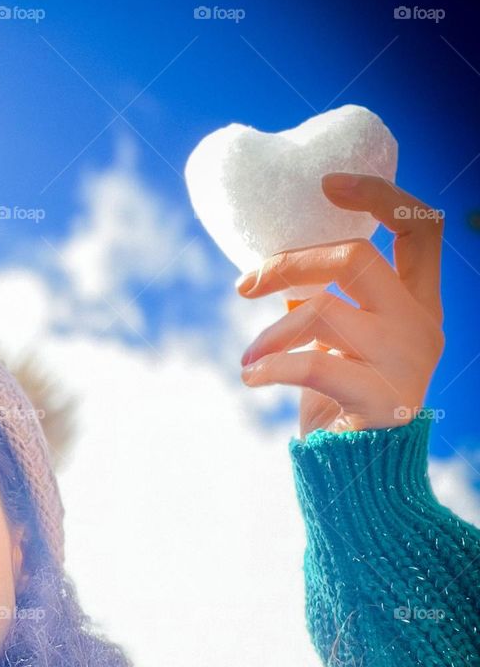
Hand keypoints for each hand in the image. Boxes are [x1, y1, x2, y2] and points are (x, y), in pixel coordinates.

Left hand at [235, 172, 444, 437]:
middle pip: (358, 258)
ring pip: (325, 312)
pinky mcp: (380, 401)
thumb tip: (279, 260)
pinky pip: (314, 366)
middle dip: (290, 261)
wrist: (358, 482)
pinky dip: (272, 367)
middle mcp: (421, 327)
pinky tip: (251, 378)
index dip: (379, 194)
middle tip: (244, 284)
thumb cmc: (340, 407)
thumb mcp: (335, 344)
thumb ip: (323, 299)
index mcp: (418, 305)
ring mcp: (406, 363)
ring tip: (248, 357)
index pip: (422, 228)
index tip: (326, 184)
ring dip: (271, 331)